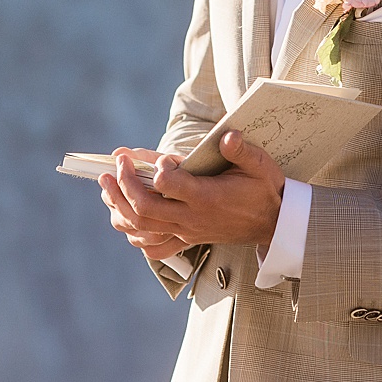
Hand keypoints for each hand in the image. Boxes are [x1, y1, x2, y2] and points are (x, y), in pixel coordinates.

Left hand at [102, 133, 285, 254]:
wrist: (274, 223)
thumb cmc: (264, 189)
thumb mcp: (260, 165)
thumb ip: (241, 151)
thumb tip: (227, 136)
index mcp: (207, 197)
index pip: (168, 185)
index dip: (158, 168)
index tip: (162, 158)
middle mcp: (192, 218)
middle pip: (145, 208)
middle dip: (124, 184)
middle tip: (116, 163)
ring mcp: (187, 232)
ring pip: (143, 227)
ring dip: (120, 205)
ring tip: (107, 185)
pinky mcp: (187, 239)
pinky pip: (153, 245)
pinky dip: (135, 233)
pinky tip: (125, 217)